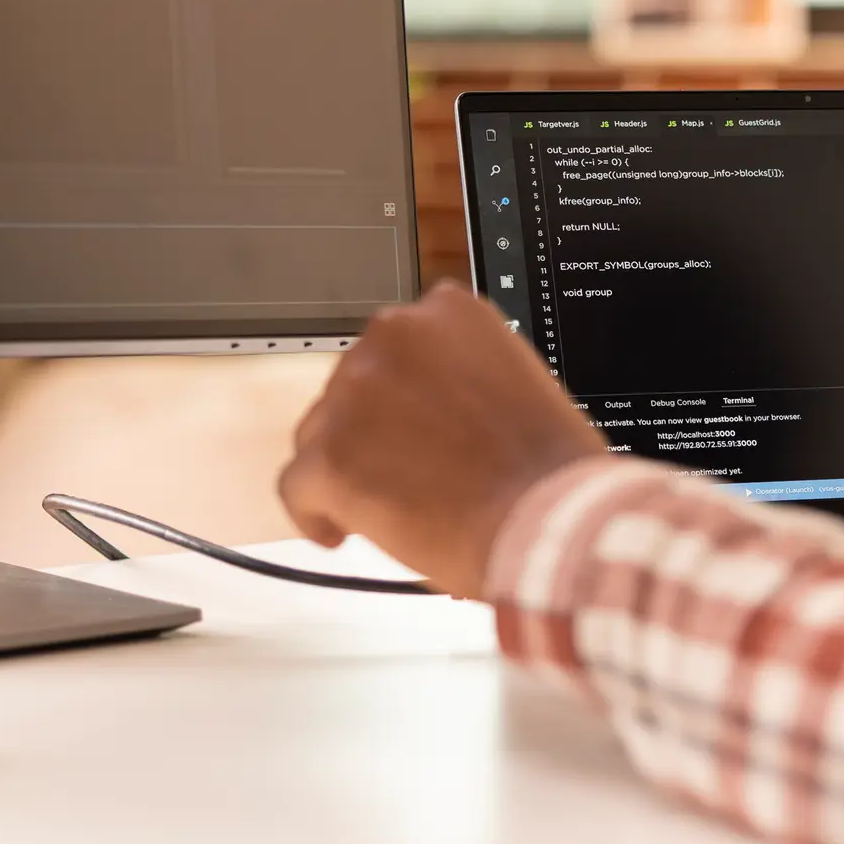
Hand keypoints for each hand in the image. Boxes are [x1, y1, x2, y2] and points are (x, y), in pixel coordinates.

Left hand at [278, 281, 607, 598]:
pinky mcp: (327, 457)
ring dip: (343, 465)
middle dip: (372, 428)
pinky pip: (295, 485)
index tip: (413, 420)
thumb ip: (466, 380)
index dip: (402, 391)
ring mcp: (355, 394)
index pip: (400, 345)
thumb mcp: (521, 385)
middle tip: (404, 470)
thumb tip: (434, 413)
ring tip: (381, 505)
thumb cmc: (548, 470)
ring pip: (320, 432)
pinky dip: (313, 511)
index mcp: (450, 313)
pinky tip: (339, 530)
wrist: (547, 523)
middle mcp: (395, 337)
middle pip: (354, 386)